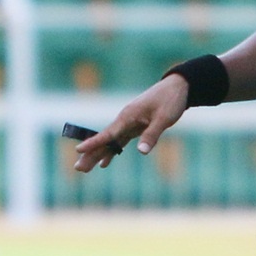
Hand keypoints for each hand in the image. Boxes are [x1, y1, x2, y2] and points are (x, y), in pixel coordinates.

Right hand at [74, 74, 190, 172]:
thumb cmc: (170, 100)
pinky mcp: (135, 127)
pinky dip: (111, 152)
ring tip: (84, 168)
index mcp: (128, 116)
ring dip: (97, 155)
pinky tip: (104, 163)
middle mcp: (124, 120)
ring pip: (109, 142)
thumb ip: (151, 134)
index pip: (108, 133)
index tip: (78, 150)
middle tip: (78, 168)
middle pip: (104, 140)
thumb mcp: (164, 118)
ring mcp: (128, 123)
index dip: (93, 143)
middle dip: (91, 154)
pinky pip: (119, 141)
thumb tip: (141, 152)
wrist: (177, 87)